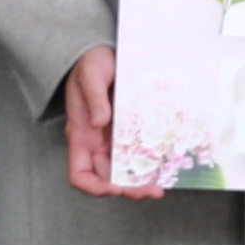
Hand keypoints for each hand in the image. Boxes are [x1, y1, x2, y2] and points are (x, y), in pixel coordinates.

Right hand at [66, 45, 167, 198]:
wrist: (104, 53)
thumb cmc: (90, 64)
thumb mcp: (90, 76)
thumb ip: (93, 98)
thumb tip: (98, 122)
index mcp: (80, 136)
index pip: (79, 174)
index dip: (94, 187)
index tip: (114, 188)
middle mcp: (96, 143)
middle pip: (107, 178)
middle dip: (128, 189)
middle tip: (152, 191)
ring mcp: (114, 139)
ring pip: (125, 170)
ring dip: (140, 182)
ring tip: (160, 187)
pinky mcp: (130, 131)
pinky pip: (138, 153)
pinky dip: (149, 163)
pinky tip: (165, 167)